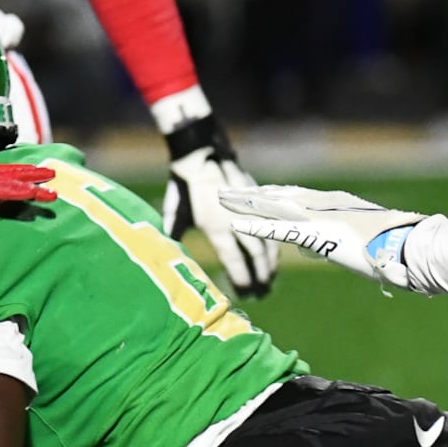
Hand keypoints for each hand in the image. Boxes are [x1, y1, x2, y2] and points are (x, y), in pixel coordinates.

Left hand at [163, 116, 277, 296]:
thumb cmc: (183, 185)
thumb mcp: (176, 212)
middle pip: (256, 254)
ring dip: (271, 262)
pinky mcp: (258, 200)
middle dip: (261, 275)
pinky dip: (274, 242)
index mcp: (216, 227)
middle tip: (262, 293)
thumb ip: (176, 235)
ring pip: (268, 240)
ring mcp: (251, 209)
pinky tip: (274, 254)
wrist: (201, 153)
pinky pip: (272, 225)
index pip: (234, 259)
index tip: (245, 293)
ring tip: (270, 279)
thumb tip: (172, 254)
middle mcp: (237, 221)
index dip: (242, 278)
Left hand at [219, 185, 425, 291]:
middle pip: (278, 195)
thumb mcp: (359, 242)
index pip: (295, 196)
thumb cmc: (392, 247)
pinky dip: (256, 227)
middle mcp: (324, 203)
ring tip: (220, 199)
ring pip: (273, 206)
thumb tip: (315, 250)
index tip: (250, 191)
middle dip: (250, 193)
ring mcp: (320, 216)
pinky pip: (279, 230)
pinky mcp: (318, 234)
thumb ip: (334, 242)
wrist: (408, 246)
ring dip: (246, 203)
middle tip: (224, 189)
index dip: (270, 193)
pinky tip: (236, 225)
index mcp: (334, 204)